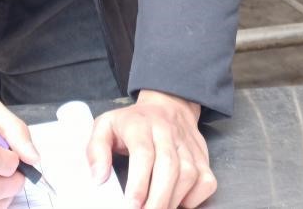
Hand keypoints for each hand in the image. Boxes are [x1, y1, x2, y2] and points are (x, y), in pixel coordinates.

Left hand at [86, 91, 214, 208]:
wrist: (167, 104)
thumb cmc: (133, 122)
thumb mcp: (105, 126)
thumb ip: (96, 150)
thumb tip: (99, 178)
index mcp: (140, 124)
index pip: (143, 154)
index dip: (138, 183)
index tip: (131, 205)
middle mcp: (167, 132)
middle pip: (169, 167)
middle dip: (157, 199)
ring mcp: (187, 145)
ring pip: (189, 175)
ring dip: (173, 200)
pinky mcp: (202, 156)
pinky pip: (206, 181)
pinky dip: (195, 198)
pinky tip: (178, 202)